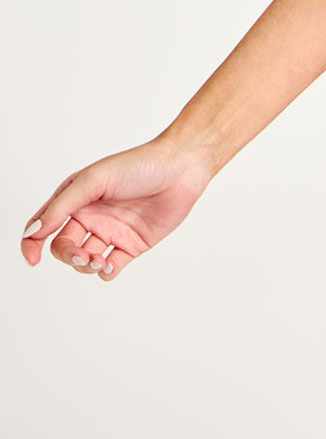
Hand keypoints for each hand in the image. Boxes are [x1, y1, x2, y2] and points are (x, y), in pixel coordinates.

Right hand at [19, 136, 215, 280]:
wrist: (180, 169)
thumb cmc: (138, 165)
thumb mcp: (93, 180)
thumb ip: (62, 207)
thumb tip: (32, 232)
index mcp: (77, 198)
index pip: (45, 225)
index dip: (32, 244)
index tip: (32, 259)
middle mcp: (92, 216)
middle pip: (64, 247)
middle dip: (68, 256)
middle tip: (83, 255)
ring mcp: (112, 232)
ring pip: (85, 261)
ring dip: (86, 266)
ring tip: (99, 260)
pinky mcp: (132, 245)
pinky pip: (111, 268)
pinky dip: (106, 273)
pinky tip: (111, 265)